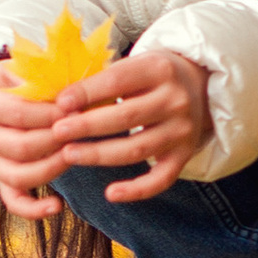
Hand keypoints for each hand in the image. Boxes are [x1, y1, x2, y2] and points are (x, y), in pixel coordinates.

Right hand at [0, 61, 70, 221]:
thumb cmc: (18, 80)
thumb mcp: (25, 71)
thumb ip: (45, 81)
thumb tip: (77, 97)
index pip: (19, 113)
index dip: (51, 114)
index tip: (78, 108)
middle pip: (21, 147)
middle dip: (56, 141)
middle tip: (82, 131)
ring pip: (18, 176)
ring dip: (52, 169)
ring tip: (75, 156)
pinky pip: (13, 201)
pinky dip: (34, 210)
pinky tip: (57, 206)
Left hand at [52, 47, 210, 203]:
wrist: (200, 84)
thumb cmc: (153, 74)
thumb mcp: (136, 63)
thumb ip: (104, 80)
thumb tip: (63, 102)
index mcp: (159, 69)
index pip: (119, 81)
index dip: (88, 92)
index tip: (60, 103)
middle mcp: (175, 100)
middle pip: (126, 117)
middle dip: (87, 126)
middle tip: (57, 132)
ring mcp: (182, 130)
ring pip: (137, 149)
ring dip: (100, 155)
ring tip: (69, 155)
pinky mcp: (185, 155)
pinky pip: (161, 179)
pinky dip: (136, 190)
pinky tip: (110, 194)